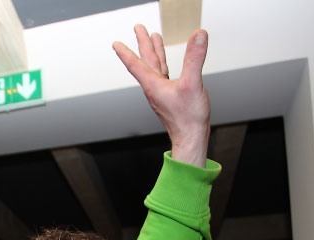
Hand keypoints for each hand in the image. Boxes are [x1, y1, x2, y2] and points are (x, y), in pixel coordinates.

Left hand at [113, 25, 209, 166]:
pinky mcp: (170, 95)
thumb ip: (194, 58)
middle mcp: (154, 87)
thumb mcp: (192, 83)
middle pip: (146, 60)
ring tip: (153, 37)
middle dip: (142, 43)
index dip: (126, 52)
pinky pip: (164, 74)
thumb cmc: (187, 117)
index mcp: (153, 85)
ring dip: (154, 51)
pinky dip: (164, 63)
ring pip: (155, 66)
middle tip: (138, 28)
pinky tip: (166, 61)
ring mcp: (161, 92)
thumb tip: (198, 36)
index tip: (116, 44)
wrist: (190, 137)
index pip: (136, 64)